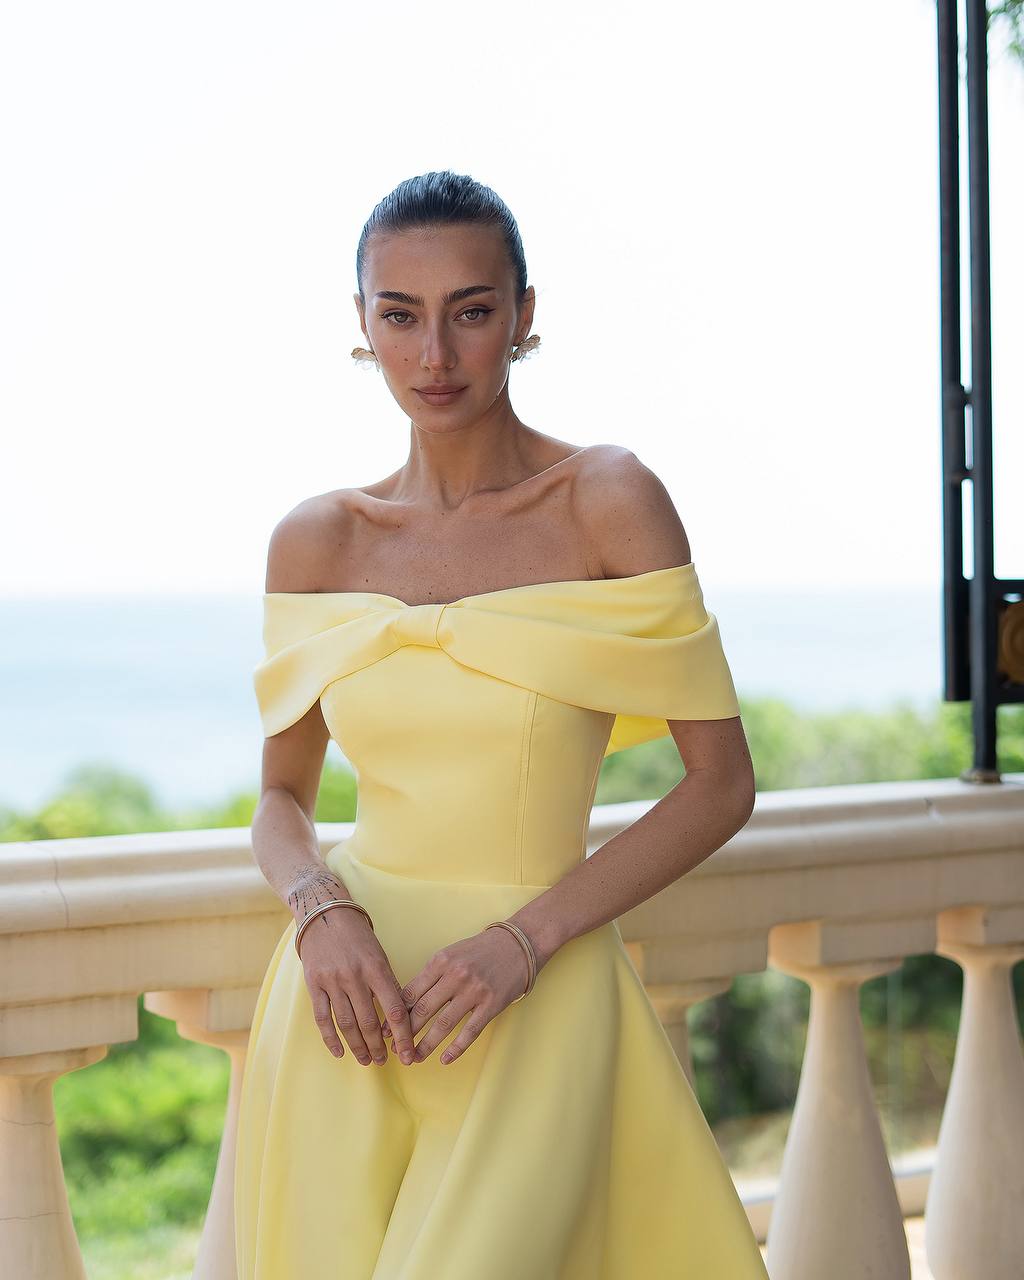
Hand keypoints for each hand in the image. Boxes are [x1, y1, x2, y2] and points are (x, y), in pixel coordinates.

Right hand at [292, 877, 417, 1067]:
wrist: (325, 914)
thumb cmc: (358, 936)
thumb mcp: (379, 955)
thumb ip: (387, 983)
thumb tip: (400, 1015)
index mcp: (377, 968)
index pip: (395, 1009)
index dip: (403, 1036)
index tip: (408, 1054)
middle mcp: (355, 976)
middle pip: (370, 1021)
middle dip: (379, 1046)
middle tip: (384, 1062)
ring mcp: (332, 981)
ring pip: (347, 1024)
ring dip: (358, 1046)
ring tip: (367, 1060)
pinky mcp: (314, 985)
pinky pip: (322, 1018)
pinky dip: (331, 1039)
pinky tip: (340, 1052)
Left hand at [381, 925, 532, 1066]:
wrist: (517, 944)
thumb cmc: (480, 950)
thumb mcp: (451, 954)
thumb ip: (431, 975)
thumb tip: (406, 1003)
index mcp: (441, 961)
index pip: (411, 992)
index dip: (396, 1015)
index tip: (386, 1031)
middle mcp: (455, 975)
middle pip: (423, 1010)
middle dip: (406, 1034)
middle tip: (396, 1050)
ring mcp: (474, 991)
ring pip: (443, 1024)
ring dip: (426, 1045)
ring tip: (415, 1058)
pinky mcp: (491, 1004)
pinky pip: (470, 1031)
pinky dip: (456, 1048)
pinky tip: (444, 1059)